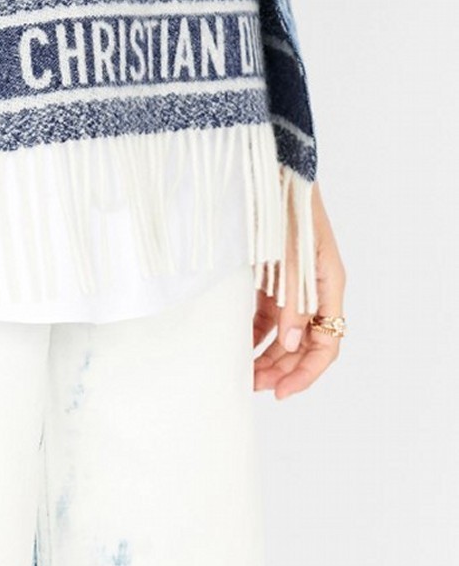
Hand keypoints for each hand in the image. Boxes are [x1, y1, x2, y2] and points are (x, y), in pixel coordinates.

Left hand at [253, 181, 346, 399]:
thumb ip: (292, 301)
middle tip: (251, 387)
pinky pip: (264, 319)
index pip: (327, 342)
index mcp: (328, 284)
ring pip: (284, 336)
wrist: (265, 173)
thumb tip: (294, 342)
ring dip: (266, 357)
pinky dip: (252, 337)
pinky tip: (236, 349)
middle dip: (281, 369)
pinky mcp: (268, 282)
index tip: (281, 392)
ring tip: (241, 374)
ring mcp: (290, 287)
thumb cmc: (282, 207)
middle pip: (304, 344)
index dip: (306, 372)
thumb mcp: (289, 256)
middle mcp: (313, 289)